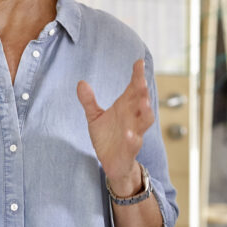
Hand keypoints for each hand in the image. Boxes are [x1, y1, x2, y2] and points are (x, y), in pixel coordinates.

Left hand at [76, 59, 153, 193]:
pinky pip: (134, 143)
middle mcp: (133, 118)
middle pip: (142, 101)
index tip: (139, 62)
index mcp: (126, 107)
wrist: (112, 163)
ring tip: (144, 103)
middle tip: (141, 79)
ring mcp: (134, 133)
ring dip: (146, 112)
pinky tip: (130, 134)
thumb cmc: (107, 136)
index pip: (134, 88)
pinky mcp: (130, 150)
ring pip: (144, 121)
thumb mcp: (95, 117)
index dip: (138, 76)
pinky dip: (133, 139)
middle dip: (143, 91)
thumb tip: (80, 83)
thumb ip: (89, 101)